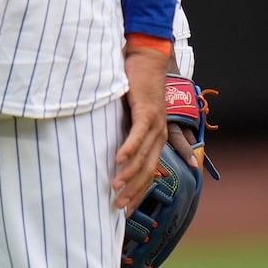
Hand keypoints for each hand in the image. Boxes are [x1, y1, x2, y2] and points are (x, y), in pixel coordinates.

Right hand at [111, 44, 168, 210]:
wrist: (146, 58)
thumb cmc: (135, 86)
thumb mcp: (130, 114)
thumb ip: (124, 132)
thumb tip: (109, 149)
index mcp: (155, 138)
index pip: (148, 172)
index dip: (138, 192)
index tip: (127, 209)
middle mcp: (158, 134)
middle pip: (147, 170)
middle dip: (133, 191)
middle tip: (118, 207)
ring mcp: (154, 123)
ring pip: (142, 156)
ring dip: (128, 174)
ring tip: (115, 188)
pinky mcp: (146, 110)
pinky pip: (137, 134)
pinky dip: (128, 148)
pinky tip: (118, 161)